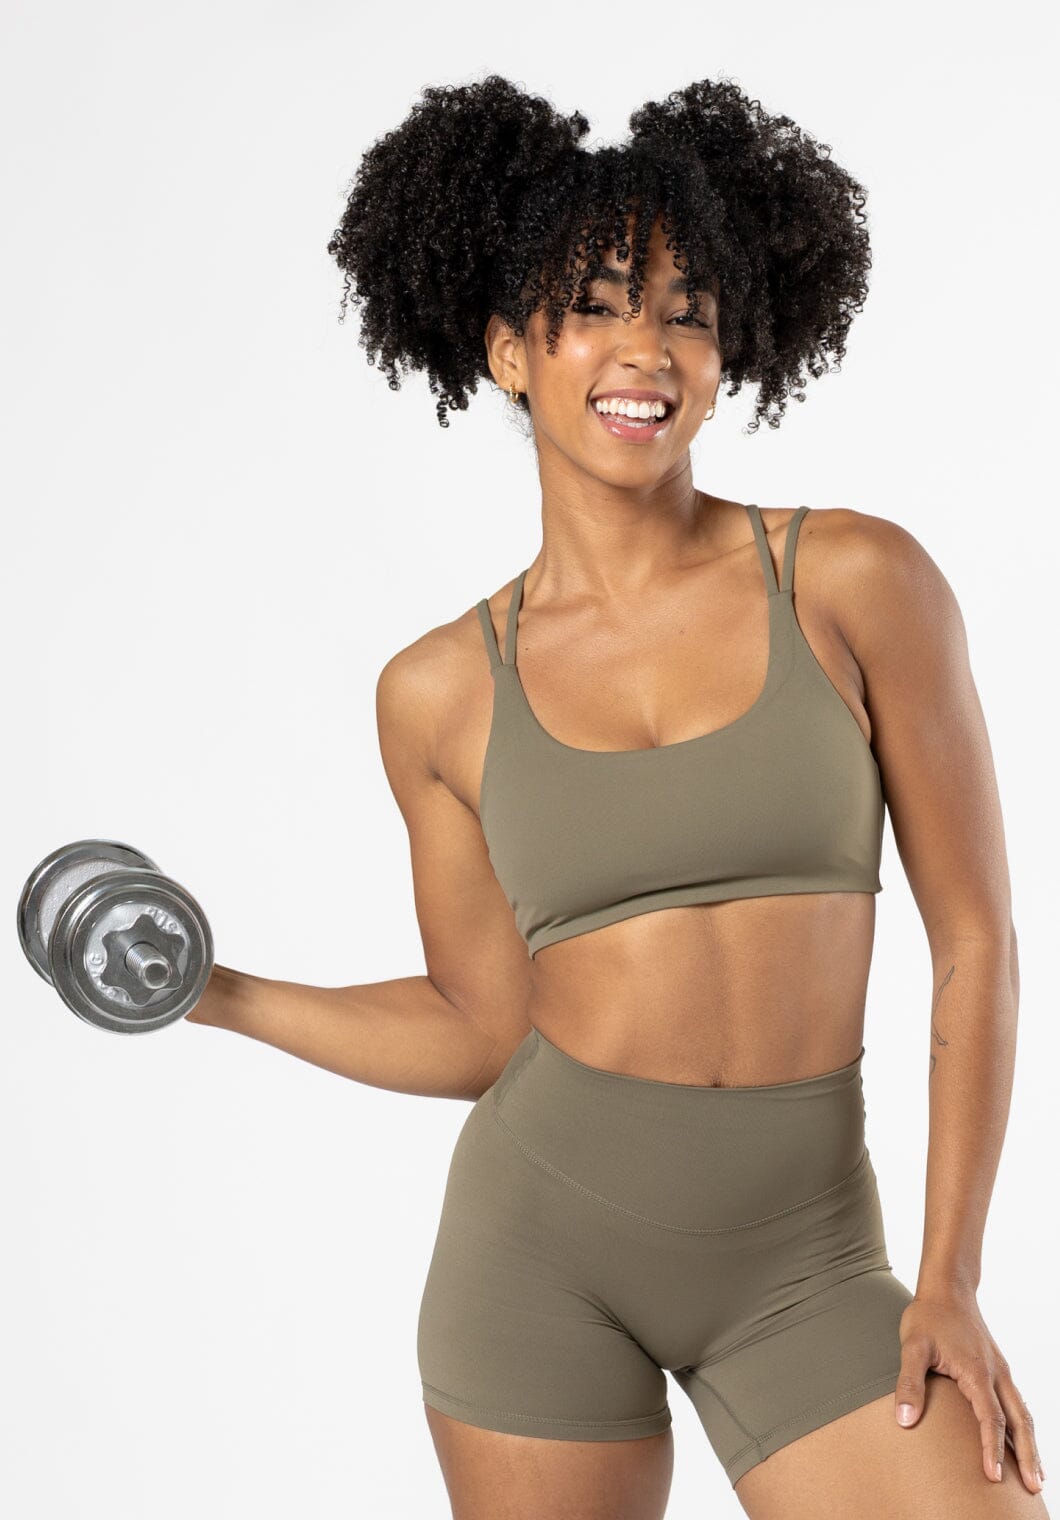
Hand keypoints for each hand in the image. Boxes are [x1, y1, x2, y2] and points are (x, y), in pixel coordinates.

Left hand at [895, 1289, 1044, 1494]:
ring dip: (1031, 1445)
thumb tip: (905, 1419)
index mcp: (977, 1372)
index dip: (992, 1449)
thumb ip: (909, 1382)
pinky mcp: (999, 1369)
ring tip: (1037, 1477)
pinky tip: (1024, 1442)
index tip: (994, 1477)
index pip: (991, 1418)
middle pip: (1019, 1421)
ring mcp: (1001, 1371)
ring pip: (1023, 1413)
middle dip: (1027, 1456)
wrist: (947, 1289)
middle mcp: (996, 1374)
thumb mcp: (912, 1346)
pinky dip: (1025, 1427)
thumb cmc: (928, 1317)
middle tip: (1034, 1489)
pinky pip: (1018, 1403)